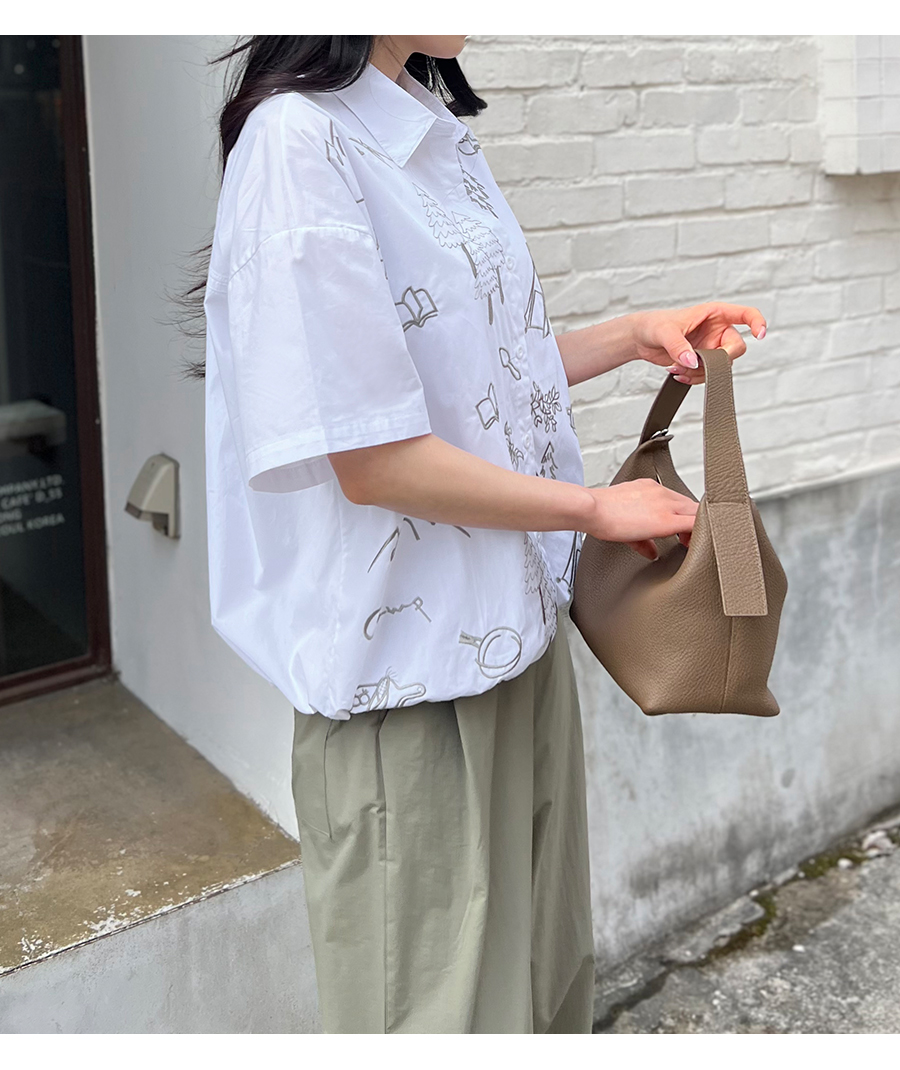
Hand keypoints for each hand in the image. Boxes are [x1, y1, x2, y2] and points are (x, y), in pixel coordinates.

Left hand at [588, 479, 697, 560]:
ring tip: (671, 523)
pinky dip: (667, 501)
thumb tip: (653, 552)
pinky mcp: (647, 483)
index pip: (698, 522)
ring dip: (682, 511)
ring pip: (682, 498)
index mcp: (666, 519)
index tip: (691, 542)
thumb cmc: (610, 525)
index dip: (699, 534)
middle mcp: (665, 501)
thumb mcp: (633, 542)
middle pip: (694, 509)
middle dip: (694, 522)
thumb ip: (648, 546)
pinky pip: (666, 490)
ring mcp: (657, 490)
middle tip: (685, 535)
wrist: (593, 509)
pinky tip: (656, 509)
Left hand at [631, 302, 766, 384]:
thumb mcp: (664, 332)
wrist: (641, 340)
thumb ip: (679, 346)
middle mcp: (717, 331)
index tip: (759, 334)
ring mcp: (711, 348)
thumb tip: (693, 360)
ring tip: (676, 367)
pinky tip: (677, 373)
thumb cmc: (654, 325)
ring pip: (721, 367)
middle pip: (736, 348)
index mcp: (715, 313)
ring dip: (700, 372)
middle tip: (698, 362)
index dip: (757, 322)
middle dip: (719, 360)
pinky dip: (694, 378)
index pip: (745, 314)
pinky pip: (708, 376)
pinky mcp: (702, 362)